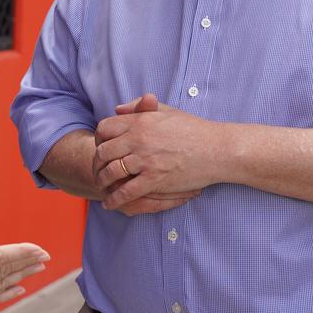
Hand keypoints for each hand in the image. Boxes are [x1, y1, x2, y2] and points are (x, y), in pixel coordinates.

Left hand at [93, 93, 221, 210]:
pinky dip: (115, 199)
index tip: (100, 148)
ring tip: (102, 187)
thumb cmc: (193, 129)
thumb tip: (117, 110)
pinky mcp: (154, 179)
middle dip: (96, 163)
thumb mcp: (166, 111)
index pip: (104, 129)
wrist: (216, 149)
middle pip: (102, 152)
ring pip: (111, 172)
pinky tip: (110, 204)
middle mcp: (138, 139)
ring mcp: (145, 160)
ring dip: (103, 182)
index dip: (98, 139)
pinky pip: (126, 192)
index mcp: (140, 121)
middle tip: (97, 170)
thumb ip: (139, 108)